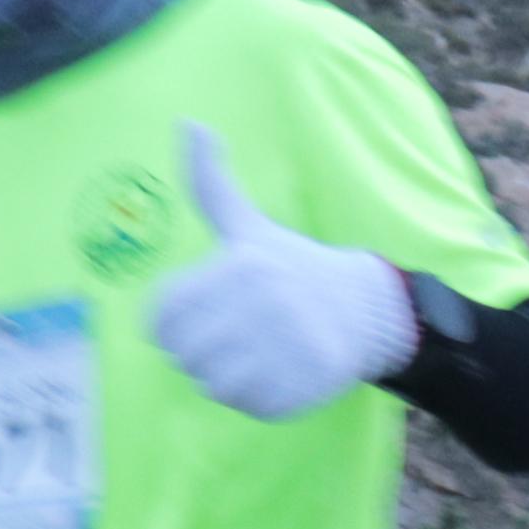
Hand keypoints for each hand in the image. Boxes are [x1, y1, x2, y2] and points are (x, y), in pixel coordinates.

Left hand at [144, 123, 422, 421]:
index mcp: (237, 267)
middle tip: (240, 335)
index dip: (178, 322)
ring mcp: (283, 347)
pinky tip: (282, 372)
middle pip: (185, 356)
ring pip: (212, 385)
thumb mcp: (248, 224)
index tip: (211, 310)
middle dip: (205, 351)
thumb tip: (188, 122)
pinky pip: (248, 406)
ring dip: (230, 377)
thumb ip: (210, 182)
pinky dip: (258, 399)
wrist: (367, 307)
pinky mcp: (301, 386)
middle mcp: (260, 304)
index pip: (161, 320)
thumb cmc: (294, 266)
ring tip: (261, 353)